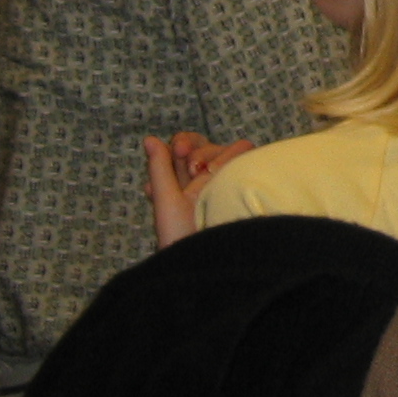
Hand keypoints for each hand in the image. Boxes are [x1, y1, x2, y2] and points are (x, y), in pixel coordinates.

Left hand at [142, 131, 254, 248]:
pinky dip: (234, 155)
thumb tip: (149, 139)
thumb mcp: (166, 199)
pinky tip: (221, 172)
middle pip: (207, 144)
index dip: (184, 142)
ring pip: (229, 148)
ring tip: (208, 173)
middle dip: (198, 146)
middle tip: (193, 164)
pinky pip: (247, 155)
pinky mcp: (248, 181)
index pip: (187, 149)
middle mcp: (208, 181)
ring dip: (217, 153)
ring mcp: (230, 181)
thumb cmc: (182, 236)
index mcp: (184, 183)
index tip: (180, 151)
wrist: (211, 257)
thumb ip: (159, 168)